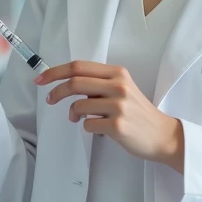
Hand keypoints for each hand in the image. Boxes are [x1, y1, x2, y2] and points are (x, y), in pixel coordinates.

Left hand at [35, 60, 183, 167]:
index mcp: (118, 73)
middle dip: (56, 91)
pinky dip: (87, 127)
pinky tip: (99, 129)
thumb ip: (99, 83)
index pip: (79, 67)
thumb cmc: (138, 112)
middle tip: (50, 100)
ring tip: (80, 119)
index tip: (41, 79)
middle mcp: (119, 86)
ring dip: (73, 114)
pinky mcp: (118, 126)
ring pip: (78, 106)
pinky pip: (87, 125)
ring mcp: (119, 106)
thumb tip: (67, 83)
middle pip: (75, 82)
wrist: (161, 134)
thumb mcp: (122, 89)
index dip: (55, 71)